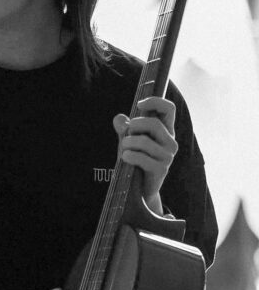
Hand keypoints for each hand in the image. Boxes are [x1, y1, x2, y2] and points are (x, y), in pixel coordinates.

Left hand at [113, 96, 177, 211]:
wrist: (139, 187)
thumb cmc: (134, 159)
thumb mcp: (127, 140)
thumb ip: (123, 128)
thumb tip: (119, 118)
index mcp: (166, 130)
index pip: (169, 109)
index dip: (155, 102)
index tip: (139, 104)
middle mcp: (170, 142)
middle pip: (154, 124)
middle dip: (134, 126)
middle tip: (126, 134)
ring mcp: (168, 156)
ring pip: (144, 141)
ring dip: (127, 143)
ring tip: (124, 149)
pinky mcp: (161, 169)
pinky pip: (141, 158)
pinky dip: (128, 156)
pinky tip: (125, 158)